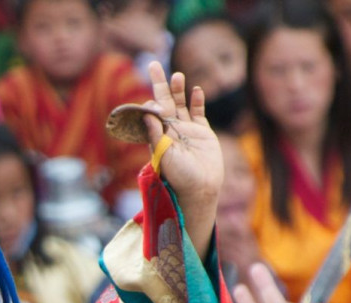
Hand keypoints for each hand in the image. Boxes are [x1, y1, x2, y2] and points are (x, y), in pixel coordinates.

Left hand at [144, 62, 221, 255]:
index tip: (149, 101)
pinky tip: (195, 89)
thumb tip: (148, 112)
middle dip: (159, 84)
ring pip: (181, 105)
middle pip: (165, 102)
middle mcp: (170, 131)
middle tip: (153, 64)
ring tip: (176, 75)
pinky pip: (198, 113)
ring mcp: (187, 131)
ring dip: (178, 89)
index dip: (150, 105)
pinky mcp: (203, 132)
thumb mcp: (164, 156)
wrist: (201, 189)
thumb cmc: (179, 177)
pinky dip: (197, 101)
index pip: (151, 114)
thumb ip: (156, 134)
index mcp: (158, 137)